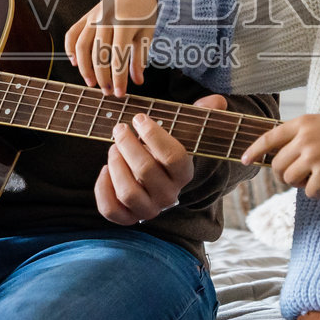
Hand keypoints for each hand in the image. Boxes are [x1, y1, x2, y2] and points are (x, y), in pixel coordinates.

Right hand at [63, 0, 159, 95]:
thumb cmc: (144, 15)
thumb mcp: (147, 35)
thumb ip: (140, 58)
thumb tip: (137, 82)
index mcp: (125, 23)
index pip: (118, 57)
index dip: (118, 78)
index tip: (120, 94)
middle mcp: (106, 19)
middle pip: (99, 54)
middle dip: (102, 77)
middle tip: (108, 92)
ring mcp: (93, 16)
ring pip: (82, 46)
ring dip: (84, 68)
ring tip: (91, 83)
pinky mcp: (86, 16)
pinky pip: (72, 34)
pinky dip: (70, 49)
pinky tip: (75, 63)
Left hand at [95, 94, 225, 223]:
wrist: (158, 179)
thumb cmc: (167, 148)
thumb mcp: (187, 129)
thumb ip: (204, 113)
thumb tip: (216, 101)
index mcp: (185, 174)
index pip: (174, 157)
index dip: (154, 135)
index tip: (139, 118)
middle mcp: (169, 195)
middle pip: (145, 171)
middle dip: (127, 144)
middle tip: (120, 129)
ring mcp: (148, 209)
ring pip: (128, 192)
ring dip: (115, 165)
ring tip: (113, 148)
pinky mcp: (128, 217)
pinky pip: (111, 209)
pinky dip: (103, 189)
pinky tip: (105, 170)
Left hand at [241, 114, 319, 198]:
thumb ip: (303, 135)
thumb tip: (283, 155)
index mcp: (304, 123)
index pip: (269, 137)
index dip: (254, 150)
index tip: (245, 160)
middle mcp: (305, 138)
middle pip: (278, 164)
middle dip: (285, 175)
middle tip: (299, 178)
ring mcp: (313, 156)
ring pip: (289, 179)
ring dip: (300, 185)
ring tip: (316, 180)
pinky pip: (308, 191)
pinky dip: (315, 194)